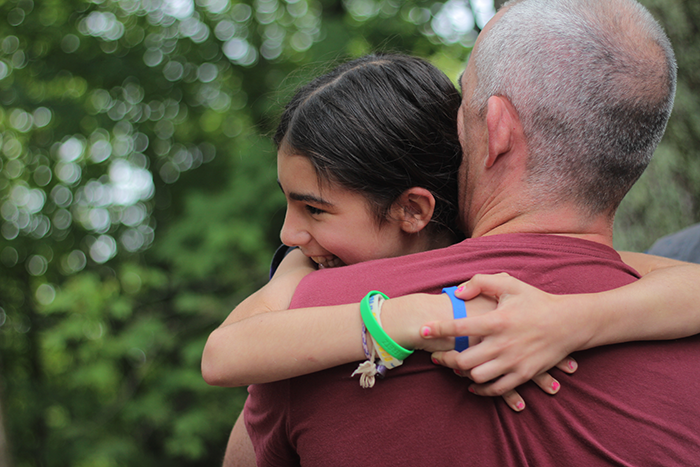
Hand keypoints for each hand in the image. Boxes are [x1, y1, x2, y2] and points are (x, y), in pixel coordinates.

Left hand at [421, 273, 583, 410]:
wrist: (569, 323)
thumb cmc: (536, 301)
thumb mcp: (510, 285)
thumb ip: (480, 283)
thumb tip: (456, 293)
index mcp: (497, 321)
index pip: (459, 327)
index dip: (437, 329)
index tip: (422, 330)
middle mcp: (503, 344)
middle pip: (463, 359)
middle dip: (444, 357)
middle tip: (435, 354)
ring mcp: (513, 362)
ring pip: (476, 376)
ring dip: (461, 372)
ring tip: (454, 365)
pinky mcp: (523, 375)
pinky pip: (496, 389)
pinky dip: (481, 389)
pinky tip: (472, 383)